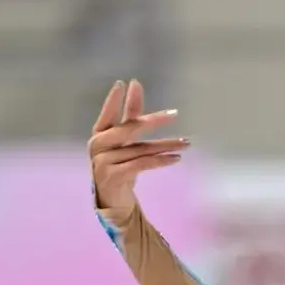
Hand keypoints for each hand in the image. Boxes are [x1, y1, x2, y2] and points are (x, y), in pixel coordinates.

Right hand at [88, 79, 188, 209]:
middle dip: (153, 121)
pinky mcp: (113, 176)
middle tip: (175, 114)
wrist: (114, 201)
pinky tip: (176, 158)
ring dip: (166, 146)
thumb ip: (131, 116)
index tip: (127, 83)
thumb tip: (136, 86)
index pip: (108, 114)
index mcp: (99, 134)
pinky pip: (141, 164)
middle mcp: (98, 146)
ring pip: (141, 149)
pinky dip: (160, 161)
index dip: (116, 99)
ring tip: (186, 143)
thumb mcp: (126, 142)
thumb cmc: (121, 166)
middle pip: (129, 129)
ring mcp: (103, 161)